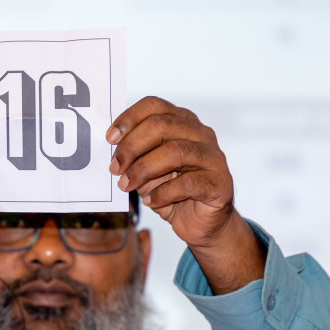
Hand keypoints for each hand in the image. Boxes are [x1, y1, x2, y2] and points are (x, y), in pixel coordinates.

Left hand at [107, 97, 264, 293]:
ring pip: (175, 152)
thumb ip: (135, 158)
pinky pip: (187, 183)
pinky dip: (162, 193)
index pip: (154, 106)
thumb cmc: (173, 192)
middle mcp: (201, 133)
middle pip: (162, 125)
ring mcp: (213, 157)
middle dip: (132, 147)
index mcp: (182, 122)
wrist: (202, 224)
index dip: (129, 119)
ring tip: (127, 186)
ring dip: (143, 170)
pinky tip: (150, 201)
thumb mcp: (147, 172)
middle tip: (115, 168)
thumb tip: (114, 154)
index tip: (109, 139)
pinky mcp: (219, 182)